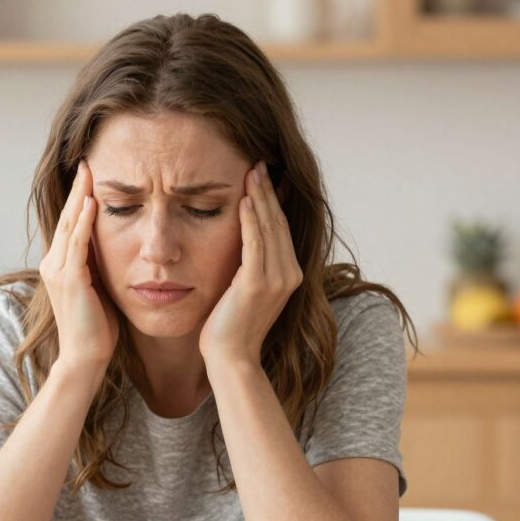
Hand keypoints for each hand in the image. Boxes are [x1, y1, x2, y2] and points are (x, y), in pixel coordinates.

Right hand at [39, 160, 118, 373]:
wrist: (86, 357)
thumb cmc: (97, 329)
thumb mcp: (99, 289)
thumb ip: (99, 267)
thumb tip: (113, 248)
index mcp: (59, 266)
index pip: (69, 225)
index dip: (79, 199)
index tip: (90, 176)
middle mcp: (53, 264)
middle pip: (66, 218)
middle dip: (78, 189)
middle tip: (87, 162)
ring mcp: (58, 271)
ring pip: (69, 226)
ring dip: (80, 197)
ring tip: (89, 172)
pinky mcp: (69, 279)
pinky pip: (77, 243)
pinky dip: (84, 221)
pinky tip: (92, 202)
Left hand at [200, 160, 302, 366]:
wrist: (230, 358)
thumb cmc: (230, 326)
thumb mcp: (245, 289)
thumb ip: (250, 264)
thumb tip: (244, 239)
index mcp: (289, 274)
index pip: (281, 228)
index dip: (273, 200)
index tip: (263, 175)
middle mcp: (289, 275)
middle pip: (278, 223)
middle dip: (268, 191)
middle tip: (258, 163)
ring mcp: (276, 280)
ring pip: (269, 229)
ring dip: (260, 197)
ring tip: (252, 171)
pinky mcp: (257, 285)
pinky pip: (255, 244)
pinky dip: (251, 220)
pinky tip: (245, 200)